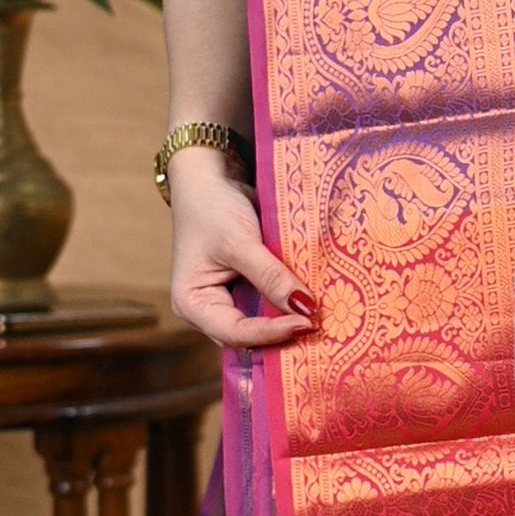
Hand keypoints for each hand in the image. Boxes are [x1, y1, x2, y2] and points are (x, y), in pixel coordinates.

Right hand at [165, 151, 314, 350]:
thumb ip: (271, 277)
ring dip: (288, 323)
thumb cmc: (213, 208)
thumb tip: (306, 308)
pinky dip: (287, 307)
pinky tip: (312, 307)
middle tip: (320, 329)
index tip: (307, 322)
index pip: (235, 333)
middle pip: (248, 338)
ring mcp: (227, 301)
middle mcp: (207, 311)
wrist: (210, 177)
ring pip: (261, 325)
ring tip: (321, 322)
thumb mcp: (241, 242)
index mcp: (192, 304)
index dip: (271, 333)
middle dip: (281, 336)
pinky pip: (268, 307)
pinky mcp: (244, 290)